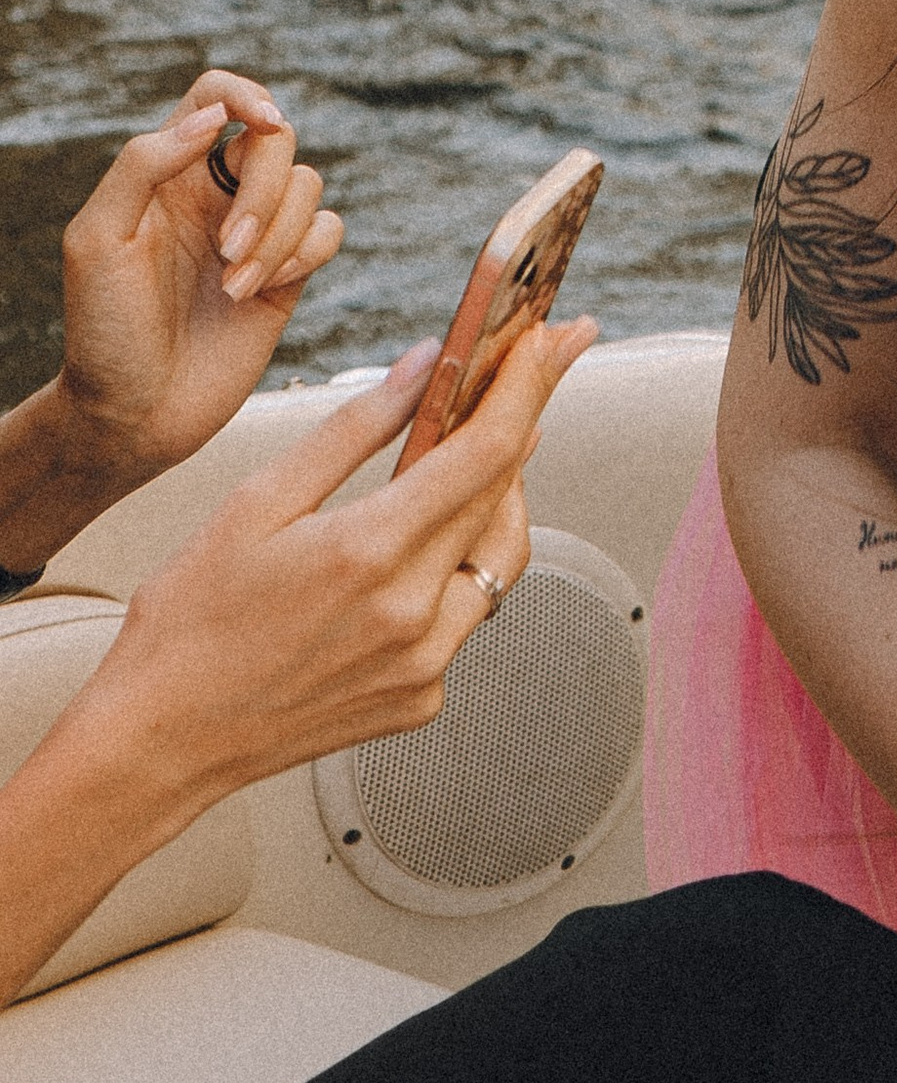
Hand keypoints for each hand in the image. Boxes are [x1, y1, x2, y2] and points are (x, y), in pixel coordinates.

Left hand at [57, 74, 343, 490]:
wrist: (132, 414)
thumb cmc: (104, 331)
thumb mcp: (98, 241)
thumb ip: (143, 165)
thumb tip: (213, 117)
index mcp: (168, 175)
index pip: (216, 96)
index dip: (246, 93)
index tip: (261, 120)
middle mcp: (216, 195)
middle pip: (276, 139)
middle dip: (263, 193)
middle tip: (226, 250)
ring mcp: (256, 233)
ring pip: (307, 184)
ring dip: (278, 235)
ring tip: (233, 286)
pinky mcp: (287, 274)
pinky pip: (328, 230)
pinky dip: (306, 252)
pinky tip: (262, 291)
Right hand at [90, 307, 594, 809]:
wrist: (158, 743)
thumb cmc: (190, 622)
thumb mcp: (258, 501)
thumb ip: (354, 428)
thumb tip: (422, 366)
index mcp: (370, 553)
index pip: (488, 449)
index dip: (529, 383)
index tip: (554, 339)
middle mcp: (412, 615)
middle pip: (505, 496)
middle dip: (521, 425)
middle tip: (517, 379)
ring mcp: (422, 667)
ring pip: (500, 559)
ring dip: (495, 501)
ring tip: (463, 458)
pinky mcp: (419, 701)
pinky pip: (466, 617)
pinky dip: (456, 571)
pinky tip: (416, 550)